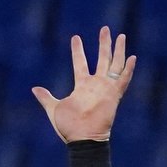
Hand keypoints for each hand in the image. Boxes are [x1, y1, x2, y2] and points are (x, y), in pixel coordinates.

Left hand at [32, 26, 135, 142]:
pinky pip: (124, 80)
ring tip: (121, 35)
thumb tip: (34, 88)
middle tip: (105, 28)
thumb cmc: (68, 127)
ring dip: (118, 50)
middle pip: (102, 58)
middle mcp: (96, 84)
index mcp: (82, 86)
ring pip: (115, 64)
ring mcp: (106, 88)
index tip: (75, 37)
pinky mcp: (114, 95)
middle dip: (104, 43)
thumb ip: (46, 98)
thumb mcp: (54, 109)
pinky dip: (128, 69)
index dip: (78, 50)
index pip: (80, 62)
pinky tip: (132, 57)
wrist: (81, 138)